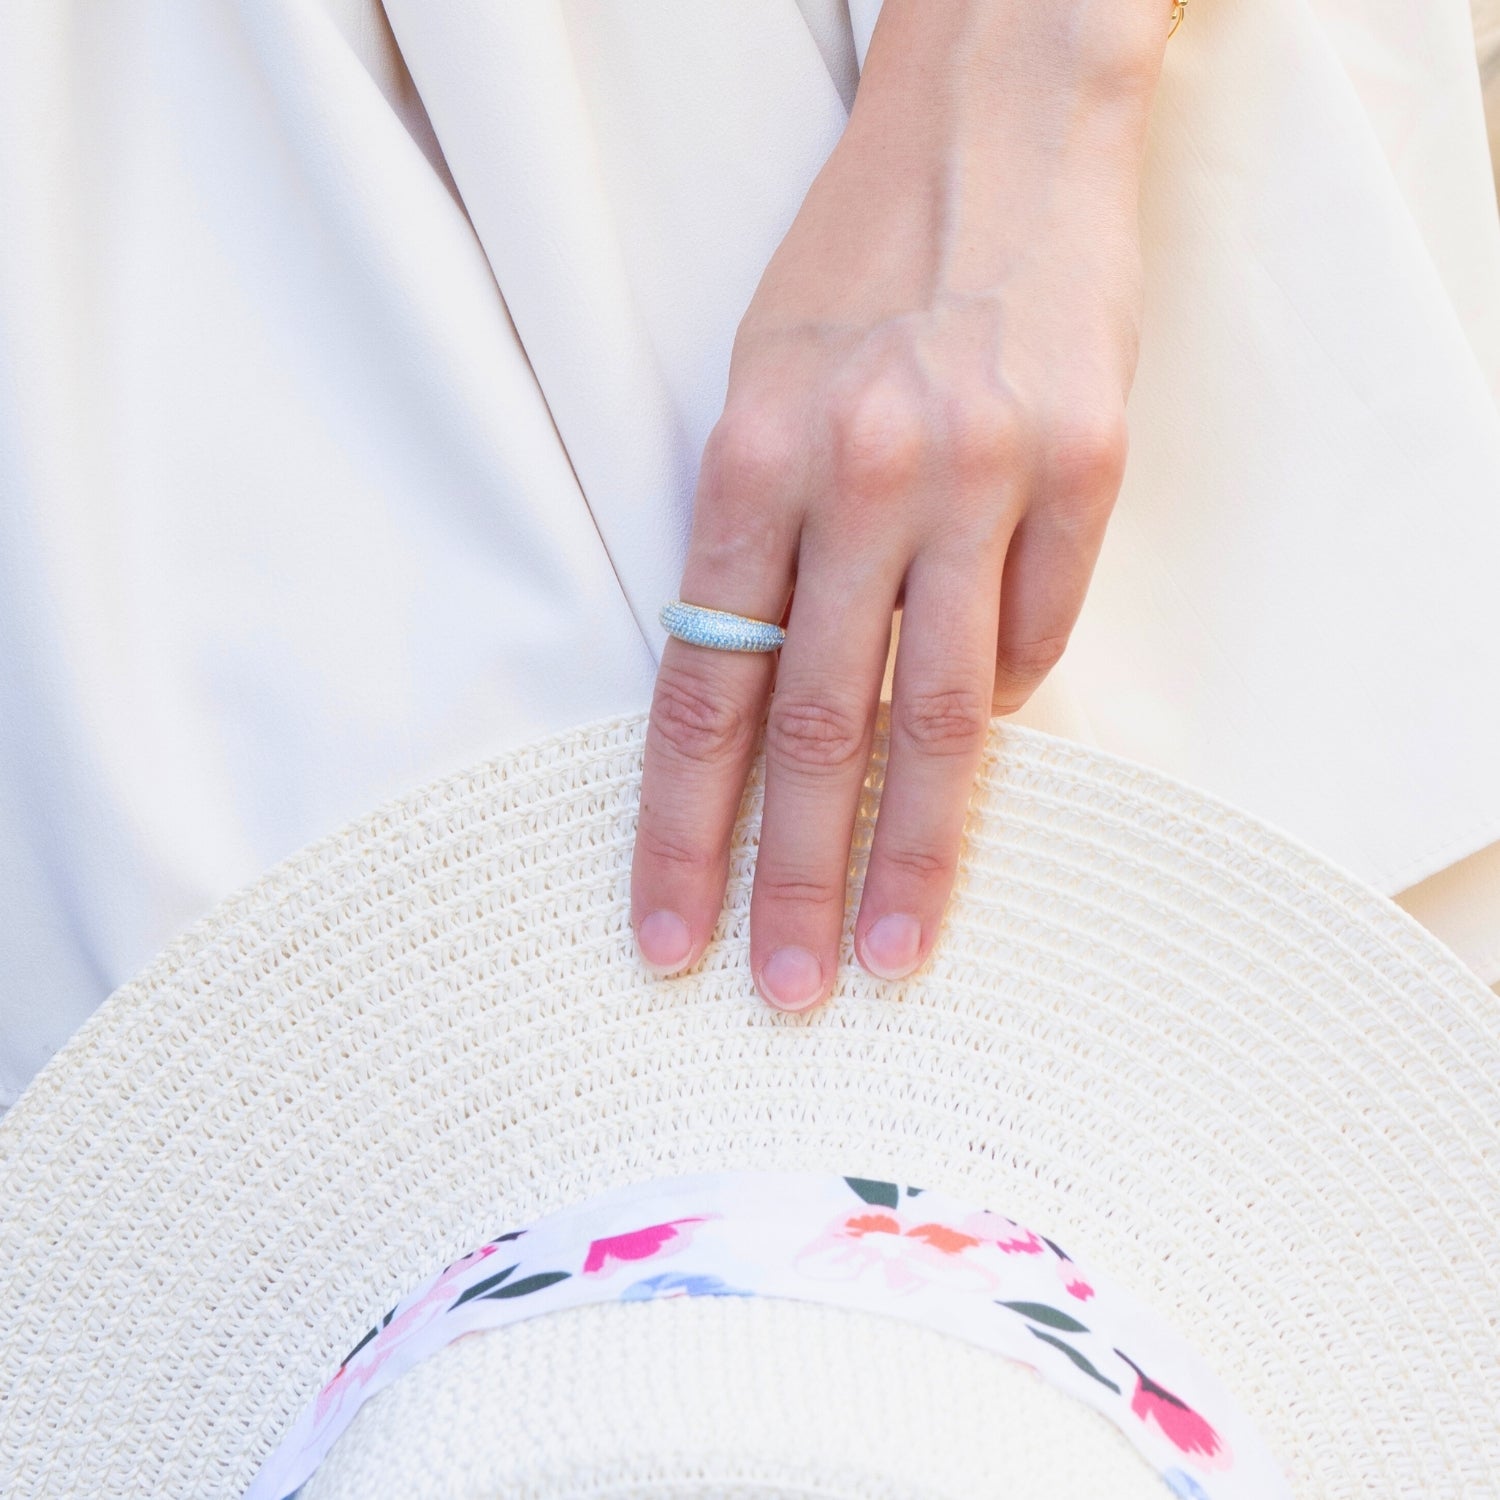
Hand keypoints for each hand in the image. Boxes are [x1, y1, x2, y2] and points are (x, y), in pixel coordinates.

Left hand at [631, 0, 1167, 1009]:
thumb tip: (789, 699)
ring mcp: (988, 474)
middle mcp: (866, 476)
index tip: (667, 932)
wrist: (996, 118)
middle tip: (783, 992)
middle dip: (794, 881)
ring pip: (944, 711)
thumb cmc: (857, 263)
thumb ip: (761, 546)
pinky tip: (990, 723)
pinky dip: (1012, 688)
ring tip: (893, 952)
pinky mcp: (1089, 464)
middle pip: (822, 728)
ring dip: (917, 850)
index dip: (679, 828)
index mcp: (751, 459)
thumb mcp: (760, 385)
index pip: (703, 690)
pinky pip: (1042, 628)